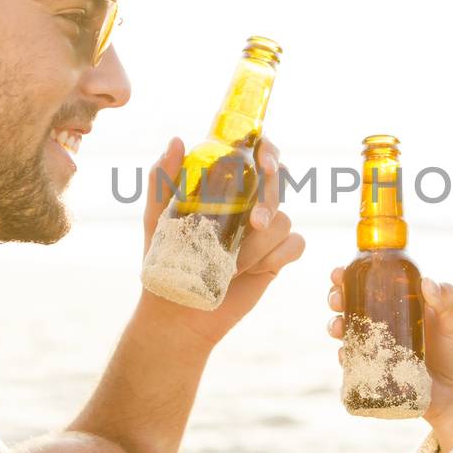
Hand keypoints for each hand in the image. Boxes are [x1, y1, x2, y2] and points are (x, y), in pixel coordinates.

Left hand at [139, 136, 304, 348]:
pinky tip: (253, 270)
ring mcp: (265, 230)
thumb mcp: (157, 217)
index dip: (268, 152)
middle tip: (254, 222)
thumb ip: (163, 179)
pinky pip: (294, 244)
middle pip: (278, 183)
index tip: (263, 164)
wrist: (178, 312)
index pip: (254, 155)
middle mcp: (247, 203)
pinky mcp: (277, 256)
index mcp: (222, 187)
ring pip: (283, 219)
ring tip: (232, 265)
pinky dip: (277, 257)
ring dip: (259, 244)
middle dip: (269, 200)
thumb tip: (178, 140)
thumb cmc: (164, 262)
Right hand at [328, 269, 452, 449]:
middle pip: (353, 305)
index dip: (353, 275)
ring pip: (348, 332)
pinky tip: (344, 354)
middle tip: (336, 299)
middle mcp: (386, 323)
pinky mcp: (377, 371)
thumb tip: (426, 281)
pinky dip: (345, 357)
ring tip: (337, 327)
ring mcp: (379, 348)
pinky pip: (354, 362)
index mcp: (403, 304)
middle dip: (337, 298)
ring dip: (335, 326)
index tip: (340, 273)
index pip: (373, 283)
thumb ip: (447, 301)